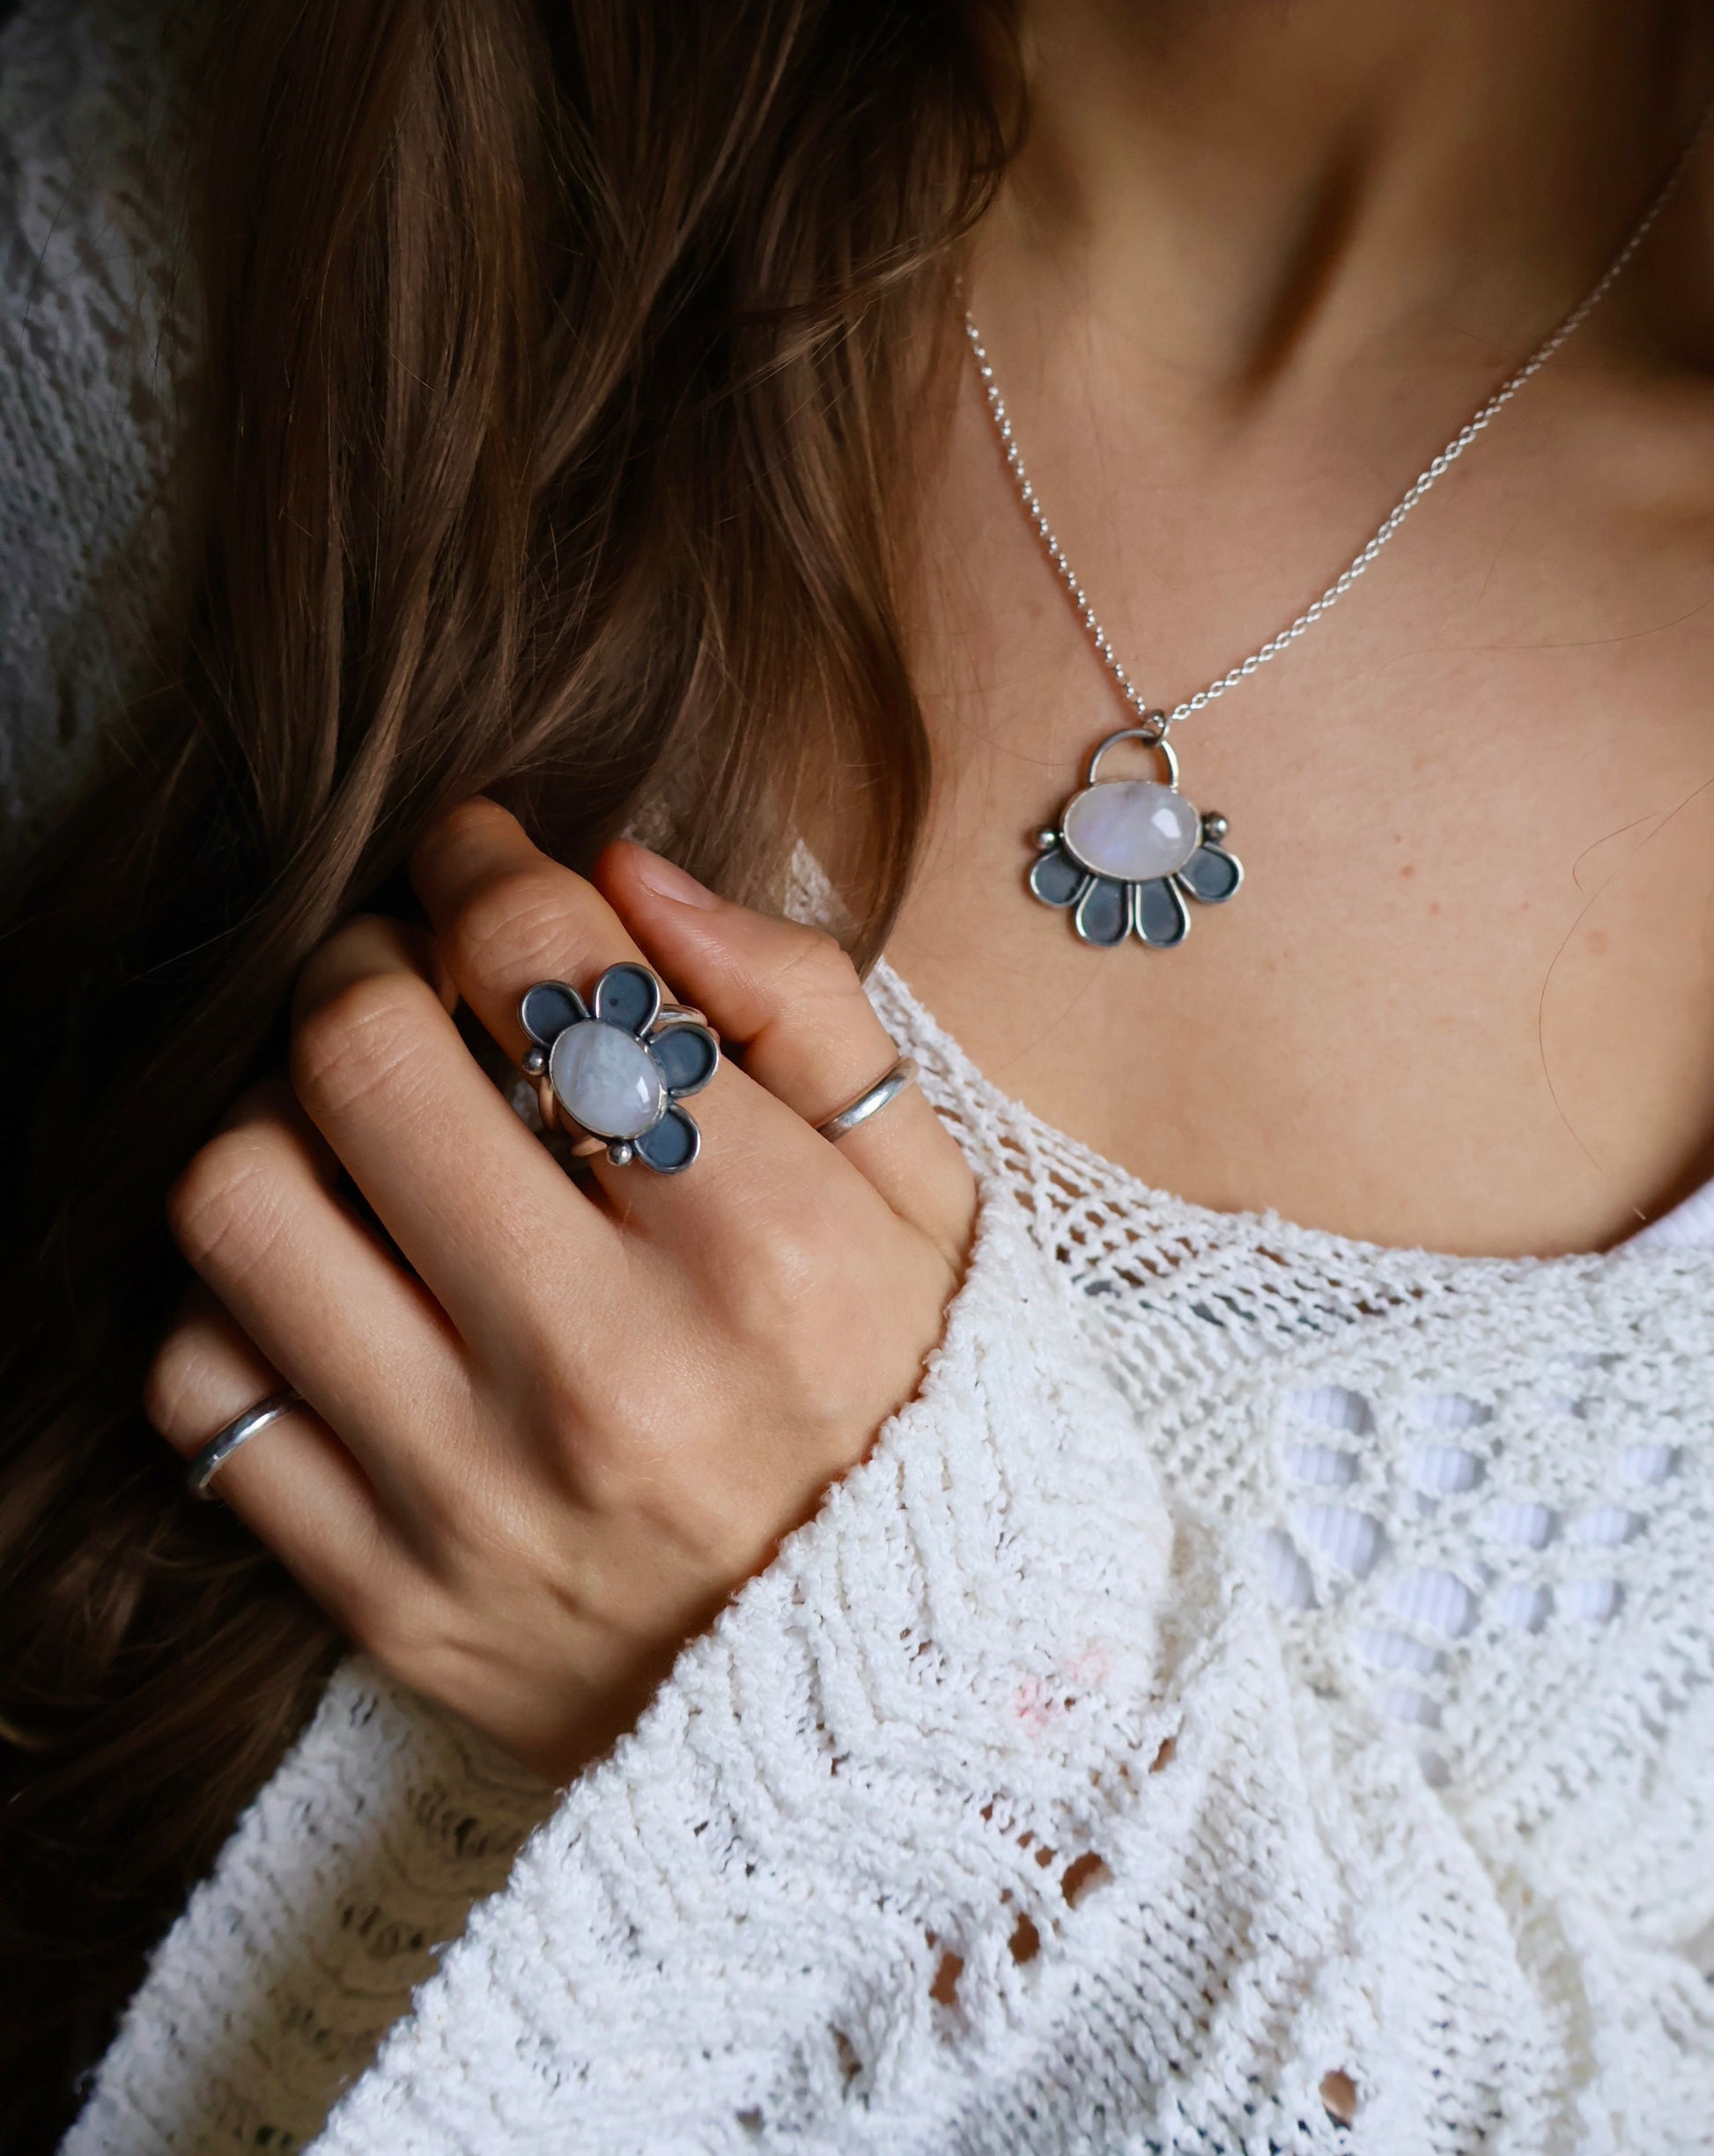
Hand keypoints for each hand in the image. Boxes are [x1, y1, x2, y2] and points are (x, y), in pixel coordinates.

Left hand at [145, 802, 974, 1781]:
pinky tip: (335, 1276)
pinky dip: (239, 1294)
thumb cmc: (917, 1411)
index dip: (484, 864)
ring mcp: (474, 1496)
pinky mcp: (384, 1599)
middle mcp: (606, 1370)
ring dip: (277, 1114)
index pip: (545, 970)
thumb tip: (624, 872)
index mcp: (764, 1250)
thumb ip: (804, 1010)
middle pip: (357, 1057)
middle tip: (412, 972)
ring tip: (356, 1124)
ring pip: (238, 1204)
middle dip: (366, 960)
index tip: (482, 859)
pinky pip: (205, 1387)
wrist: (902, 1715)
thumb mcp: (933, 1201)